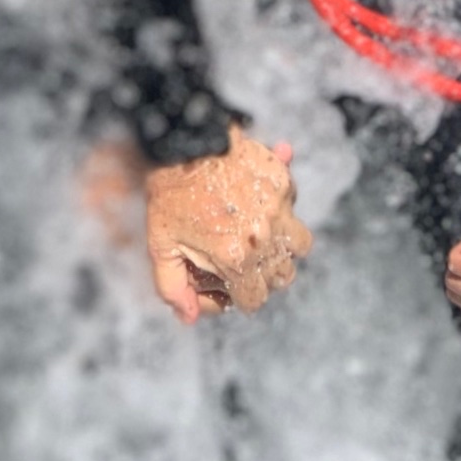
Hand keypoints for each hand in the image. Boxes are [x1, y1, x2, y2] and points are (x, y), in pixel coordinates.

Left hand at [142, 125, 314, 323]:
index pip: (254, 300)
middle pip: (281, 276)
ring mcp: (277, 206)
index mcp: (235, 257)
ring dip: (284, 247)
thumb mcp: (160, 246)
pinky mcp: (282, 180)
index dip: (238, 297)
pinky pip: (294, 204)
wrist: (182, 143)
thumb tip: (189, 318)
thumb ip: (172, 288)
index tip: (228, 285)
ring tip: (262, 237)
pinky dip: (284, 208)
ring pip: (300, 245)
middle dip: (263, 275)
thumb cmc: (168, 195)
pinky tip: (260, 202)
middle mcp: (263, 236)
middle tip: (242, 261)